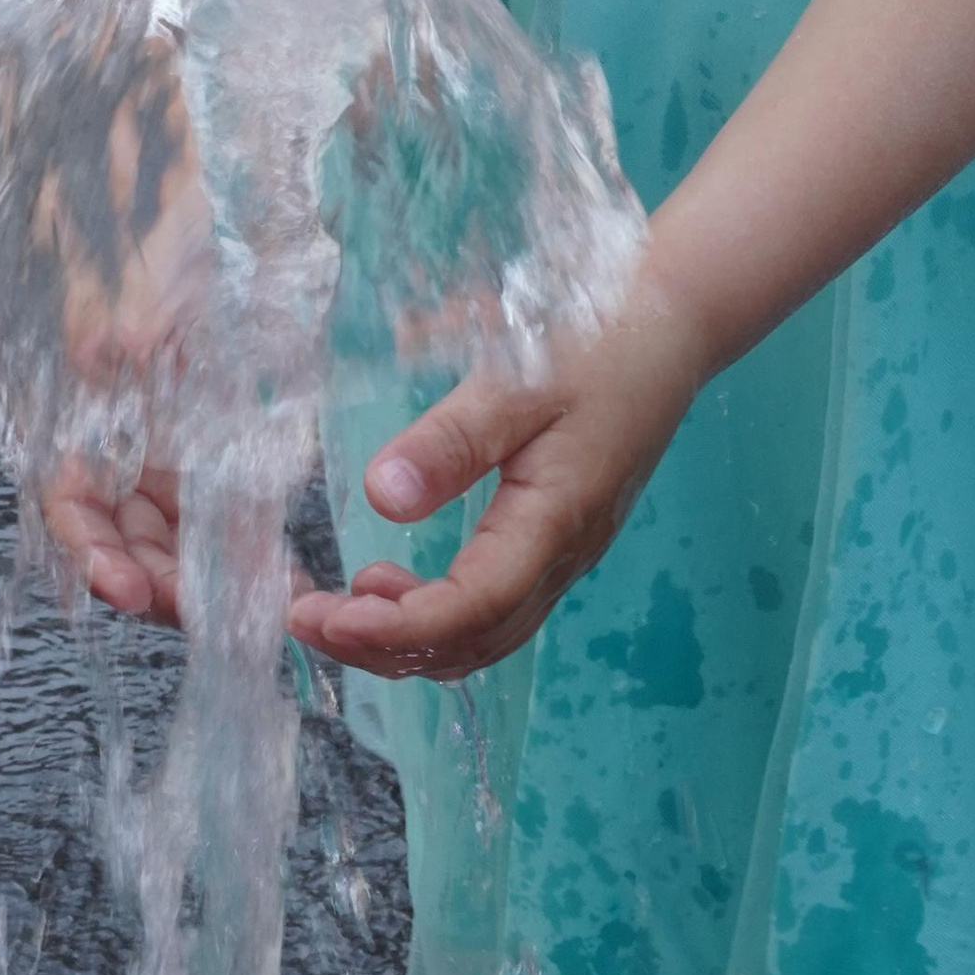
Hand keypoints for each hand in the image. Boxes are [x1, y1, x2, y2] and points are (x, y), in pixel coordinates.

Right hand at [26, 52, 208, 630]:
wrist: (209, 100)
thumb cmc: (182, 154)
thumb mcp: (161, 219)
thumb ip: (130, 290)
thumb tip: (105, 352)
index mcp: (88, 365)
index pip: (65, 484)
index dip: (90, 543)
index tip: (129, 588)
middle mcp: (113, 393)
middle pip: (114, 515)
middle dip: (155, 576)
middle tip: (213, 613)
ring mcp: (154, 400)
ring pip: (157, 512)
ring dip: (192, 565)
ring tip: (251, 601)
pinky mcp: (197, 395)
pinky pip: (197, 482)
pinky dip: (222, 527)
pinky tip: (265, 554)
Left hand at [288, 266, 711, 680]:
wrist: (670, 327)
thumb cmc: (594, 343)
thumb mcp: (516, 378)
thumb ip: (451, 441)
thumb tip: (380, 498)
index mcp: (554, 520)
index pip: (469, 609)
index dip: (392, 627)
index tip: (322, 615)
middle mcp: (564, 557)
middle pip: (471, 643)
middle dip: (383, 647)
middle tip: (304, 618)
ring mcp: (566, 556)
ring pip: (483, 637)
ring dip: (407, 639)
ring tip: (338, 607)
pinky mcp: (559, 543)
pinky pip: (494, 613)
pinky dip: (435, 618)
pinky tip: (391, 585)